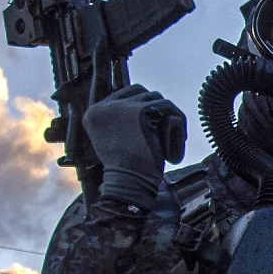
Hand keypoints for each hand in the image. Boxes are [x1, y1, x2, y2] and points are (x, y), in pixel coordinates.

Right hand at [83, 84, 186, 209]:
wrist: (129, 182)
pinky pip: (168, 109)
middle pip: (140, 91)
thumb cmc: (125, 170)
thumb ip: (120, 124)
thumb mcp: (114, 142)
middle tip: (167, 126)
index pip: (122, 95)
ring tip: (174, 136)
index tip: (155, 123)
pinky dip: (178, 124)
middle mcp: (104, 106)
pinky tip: (179, 140)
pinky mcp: (142, 111)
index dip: (142, 105)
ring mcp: (122, 107)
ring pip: (156, 99)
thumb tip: (141, 106)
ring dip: (169, 115)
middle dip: (156, 106)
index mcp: (93, 114)